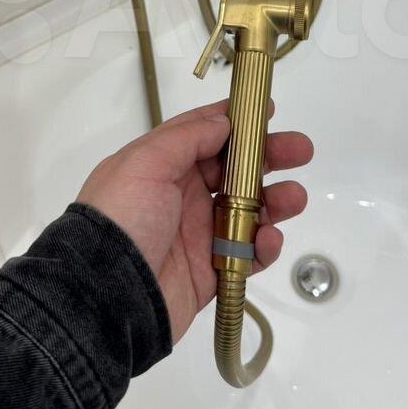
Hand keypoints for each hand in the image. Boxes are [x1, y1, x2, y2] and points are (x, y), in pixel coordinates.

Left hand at [77, 99, 312, 342]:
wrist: (107, 297)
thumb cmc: (121, 219)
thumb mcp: (144, 163)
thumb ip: (186, 138)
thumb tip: (222, 121)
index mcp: (161, 165)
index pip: (203, 134)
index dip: (236, 121)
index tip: (268, 111)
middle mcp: (180, 195)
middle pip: (234, 169)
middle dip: (269, 157)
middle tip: (300, 151)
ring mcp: (198, 233)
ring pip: (249, 210)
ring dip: (275, 201)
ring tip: (294, 198)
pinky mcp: (212, 270)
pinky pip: (248, 253)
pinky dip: (265, 246)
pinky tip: (269, 239)